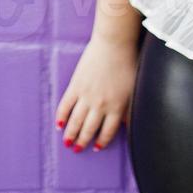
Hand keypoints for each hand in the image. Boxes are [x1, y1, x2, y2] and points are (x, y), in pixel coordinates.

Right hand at [54, 35, 138, 152]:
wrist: (114, 44)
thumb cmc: (128, 63)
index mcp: (117, 107)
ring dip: (71, 133)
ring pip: (76, 121)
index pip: (108, 131)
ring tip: (67, 142)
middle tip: (77, 148)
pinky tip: (58, 124)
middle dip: (83, 141)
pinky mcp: (76, 85)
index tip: (96, 147)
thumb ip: (129, 109)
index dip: (102, 141)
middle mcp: (101, 105)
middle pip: (89, 129)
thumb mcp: (134, 90)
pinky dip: (61, 116)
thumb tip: (128, 125)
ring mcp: (87, 96)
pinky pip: (66, 106)